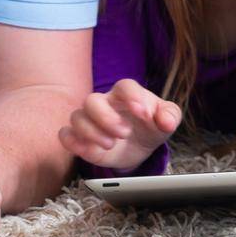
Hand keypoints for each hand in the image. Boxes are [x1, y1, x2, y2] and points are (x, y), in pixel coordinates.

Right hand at [59, 78, 181, 170]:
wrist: (140, 145)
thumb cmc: (151, 126)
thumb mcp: (166, 120)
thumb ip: (170, 116)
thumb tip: (166, 121)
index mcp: (126, 94)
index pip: (124, 86)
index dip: (132, 97)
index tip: (144, 114)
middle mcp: (105, 104)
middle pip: (93, 100)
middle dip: (106, 118)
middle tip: (125, 133)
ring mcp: (91, 120)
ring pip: (77, 116)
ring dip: (91, 132)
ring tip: (110, 145)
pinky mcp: (81, 139)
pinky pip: (66, 134)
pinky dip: (73, 142)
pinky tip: (88, 150)